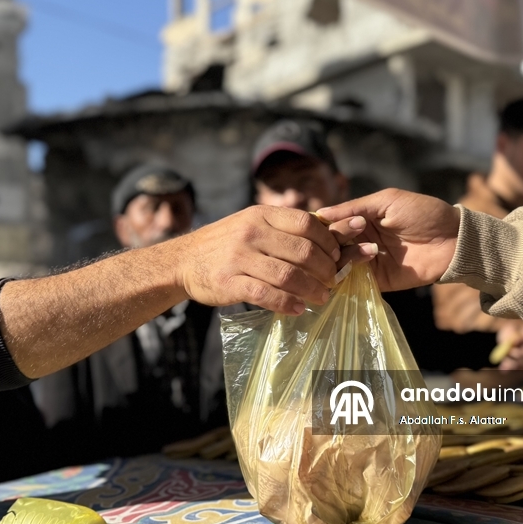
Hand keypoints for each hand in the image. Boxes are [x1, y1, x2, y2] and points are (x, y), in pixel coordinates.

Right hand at [171, 206, 366, 314]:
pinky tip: (298, 309)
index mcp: (261, 214)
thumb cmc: (227, 243)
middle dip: (326, 269)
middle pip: (303, 251)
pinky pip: (266, 295)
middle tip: (334, 280)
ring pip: (288, 275)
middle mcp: (251, 232)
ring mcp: (239, 258)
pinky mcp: (230, 283)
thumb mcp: (253, 223)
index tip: (338, 255)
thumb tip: (332, 233)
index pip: (307, 223)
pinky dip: (287, 304)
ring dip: (312, 289)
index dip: (329, 241)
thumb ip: (285, 227)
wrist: (184, 260)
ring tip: (322, 297)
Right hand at [316, 189, 459, 290]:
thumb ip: (354, 207)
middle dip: (336, 238)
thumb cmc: (423, 213)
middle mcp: (358, 241)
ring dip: (347, 255)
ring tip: (370, 250)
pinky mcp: (376, 281)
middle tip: (356, 232)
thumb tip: (320, 214)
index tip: (327, 223)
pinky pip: (352, 281)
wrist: (453, 240)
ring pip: (337, 263)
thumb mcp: (387, 201)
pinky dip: (350, 274)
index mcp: (359, 220)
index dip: (324, 224)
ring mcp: (365, 262)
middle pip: (330, 244)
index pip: (330, 224)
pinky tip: (363, 263)